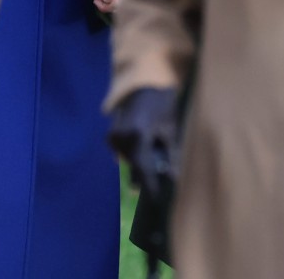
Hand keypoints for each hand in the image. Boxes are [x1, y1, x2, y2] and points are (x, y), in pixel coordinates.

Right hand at [108, 87, 181, 208]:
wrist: (143, 85)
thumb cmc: (162, 105)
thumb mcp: (170, 129)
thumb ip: (170, 155)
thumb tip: (173, 178)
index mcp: (138, 135)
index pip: (143, 168)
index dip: (150, 185)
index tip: (157, 199)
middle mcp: (121, 138)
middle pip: (135, 166)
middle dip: (147, 174)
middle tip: (159, 183)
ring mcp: (113, 137)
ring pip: (129, 161)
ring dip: (141, 163)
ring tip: (154, 155)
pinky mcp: (110, 136)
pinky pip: (124, 153)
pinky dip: (134, 154)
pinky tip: (144, 146)